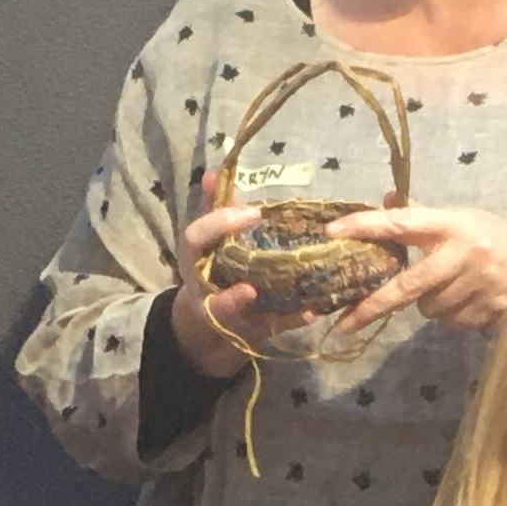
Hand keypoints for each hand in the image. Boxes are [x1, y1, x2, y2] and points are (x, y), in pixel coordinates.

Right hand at [169, 206, 320, 380]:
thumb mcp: (214, 243)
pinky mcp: (248, 333)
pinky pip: (269, 328)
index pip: (195, 237)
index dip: (219, 222)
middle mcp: (202, 286)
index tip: (253, 211)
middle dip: (223, 247)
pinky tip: (311, 311)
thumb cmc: (216, 275)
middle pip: (201, 271)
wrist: (208, 330)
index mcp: (196, 259)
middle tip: (256, 224)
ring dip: (237, 299)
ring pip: (224, 307)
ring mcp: (222, 314)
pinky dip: (291, 320)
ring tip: (254, 290)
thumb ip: (216, 209)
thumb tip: (214, 172)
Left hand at [333, 203, 506, 336]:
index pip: (401, 222)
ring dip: (431, 303)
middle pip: (408, 285)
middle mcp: (462, 254)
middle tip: (345, 323)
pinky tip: (472, 299)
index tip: (332, 233)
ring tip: (455, 286)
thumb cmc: (498, 239)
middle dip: (374, 305)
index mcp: (453, 224)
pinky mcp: (486, 313)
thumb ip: (424, 217)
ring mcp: (476, 287)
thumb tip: (386, 200)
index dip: (366, 226)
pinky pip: (450, 322)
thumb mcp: (463, 220)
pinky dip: (453, 315)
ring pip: (429, 308)